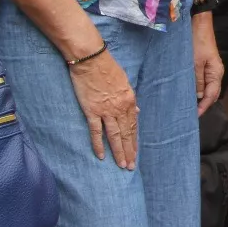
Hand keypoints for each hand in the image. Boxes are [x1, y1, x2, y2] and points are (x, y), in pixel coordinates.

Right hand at [69, 52, 139, 169]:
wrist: (91, 59)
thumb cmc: (107, 67)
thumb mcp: (124, 81)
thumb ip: (130, 97)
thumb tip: (136, 110)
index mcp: (129, 100)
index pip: (133, 125)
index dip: (134, 141)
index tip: (135, 153)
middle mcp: (120, 108)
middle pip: (126, 134)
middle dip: (129, 151)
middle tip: (130, 166)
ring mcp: (106, 111)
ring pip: (114, 136)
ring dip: (118, 152)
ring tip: (121, 165)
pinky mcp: (92, 111)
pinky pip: (96, 132)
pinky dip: (98, 145)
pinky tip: (101, 156)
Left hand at [192, 15, 223, 114]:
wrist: (198, 23)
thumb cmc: (197, 42)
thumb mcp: (195, 62)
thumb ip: (197, 80)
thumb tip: (198, 96)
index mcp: (216, 73)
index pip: (211, 95)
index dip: (203, 106)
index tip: (194, 115)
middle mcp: (215, 72)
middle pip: (211, 93)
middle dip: (202, 104)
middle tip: (189, 113)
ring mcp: (210, 68)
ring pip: (206, 87)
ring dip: (198, 96)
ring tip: (187, 104)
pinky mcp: (204, 64)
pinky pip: (202, 80)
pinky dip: (196, 87)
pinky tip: (188, 90)